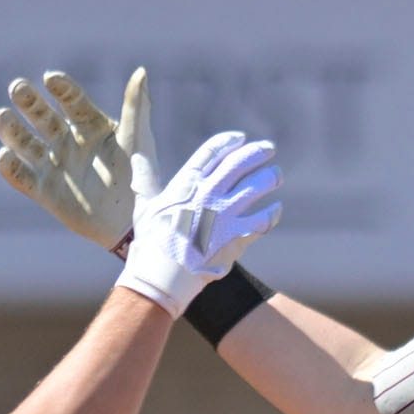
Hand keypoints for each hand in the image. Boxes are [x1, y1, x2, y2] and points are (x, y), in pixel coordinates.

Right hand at [0, 68, 154, 252]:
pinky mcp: (45, 192)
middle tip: (17, 87)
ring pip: (24, 143)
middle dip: (28, 101)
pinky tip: (4, 156)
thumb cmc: (141, 178)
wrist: (136, 223)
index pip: (71, 100)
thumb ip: (136, 107)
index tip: (51, 79)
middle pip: (41, 116)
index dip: (61, 88)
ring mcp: (55, 165)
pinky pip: (21, 178)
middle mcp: (68, 141)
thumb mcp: (137, 140)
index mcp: (90, 124)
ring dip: (10, 129)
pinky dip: (9, 167)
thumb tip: (141, 72)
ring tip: (1, 116)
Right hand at [115, 131, 282, 317]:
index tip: (240, 138)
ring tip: (275, 175)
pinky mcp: (237, 236)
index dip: (228, 142)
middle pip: (239, 163)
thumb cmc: (151, 242)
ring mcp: (225, 214)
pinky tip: (276, 209)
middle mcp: (209, 193)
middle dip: (256, 153)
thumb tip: (137, 157)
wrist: (164, 275)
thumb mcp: (145, 205)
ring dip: (269, 178)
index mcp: (187, 183)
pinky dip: (272, 213)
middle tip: (269, 149)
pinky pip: (263, 220)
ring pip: (256, 187)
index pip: (212, 152)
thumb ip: (146, 180)